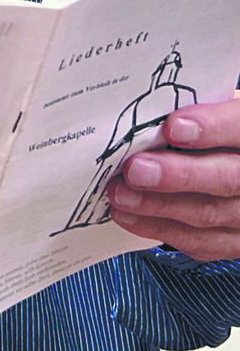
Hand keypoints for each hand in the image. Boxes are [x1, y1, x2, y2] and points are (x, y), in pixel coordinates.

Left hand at [108, 98, 239, 259]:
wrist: (234, 162)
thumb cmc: (216, 131)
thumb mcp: (214, 108)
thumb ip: (193, 107)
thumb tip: (147, 112)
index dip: (211, 128)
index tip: (172, 127)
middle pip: (228, 178)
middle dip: (178, 175)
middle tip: (136, 169)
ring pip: (210, 214)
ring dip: (159, 206)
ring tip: (122, 194)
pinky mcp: (235, 241)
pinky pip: (201, 243)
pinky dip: (162, 229)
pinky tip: (131, 216)